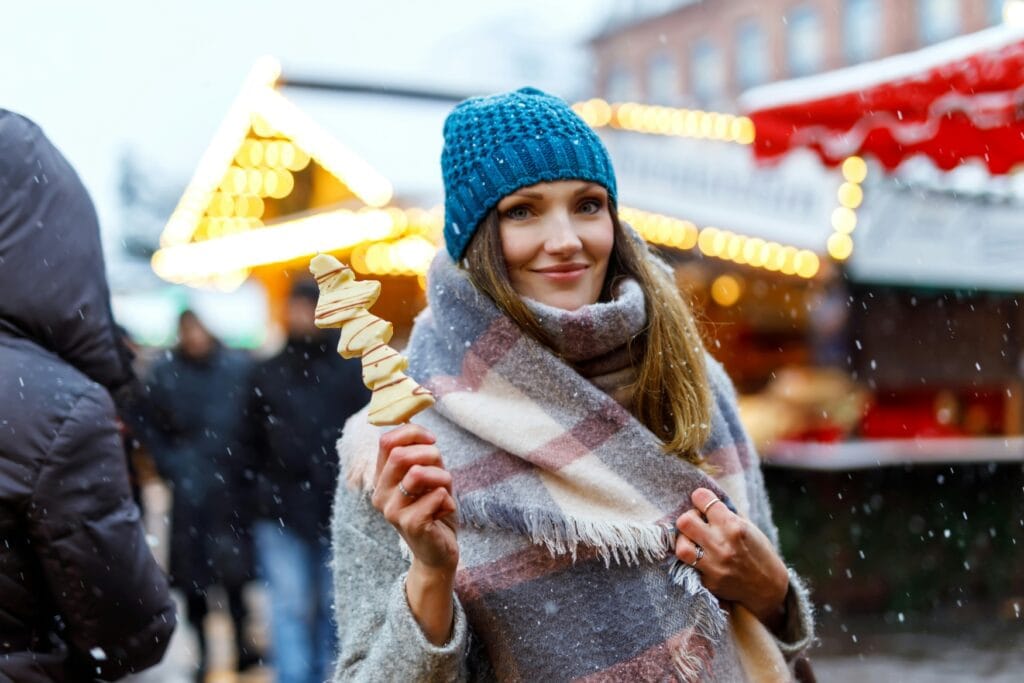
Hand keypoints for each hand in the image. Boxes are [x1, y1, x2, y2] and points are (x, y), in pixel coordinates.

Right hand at [372, 424, 457, 643]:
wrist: (439, 551)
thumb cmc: (434, 508)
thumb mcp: (428, 475)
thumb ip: (421, 453)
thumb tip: (413, 423)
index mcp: (381, 479)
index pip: (386, 441)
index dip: (412, 433)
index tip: (432, 441)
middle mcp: (380, 494)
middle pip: (400, 455)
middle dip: (430, 454)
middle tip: (442, 468)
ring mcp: (392, 511)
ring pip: (419, 473)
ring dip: (442, 477)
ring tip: (444, 491)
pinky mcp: (410, 525)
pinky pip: (437, 495)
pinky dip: (448, 499)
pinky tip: (443, 512)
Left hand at [675, 488, 788, 625]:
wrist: (768, 588)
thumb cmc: (759, 552)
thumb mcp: (748, 527)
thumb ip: (726, 514)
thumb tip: (704, 501)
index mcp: (733, 525)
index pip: (701, 499)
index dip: (699, 498)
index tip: (701, 502)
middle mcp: (721, 544)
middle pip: (685, 521)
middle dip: (688, 518)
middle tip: (697, 523)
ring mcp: (713, 565)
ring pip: (681, 547)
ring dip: (685, 541)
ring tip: (694, 542)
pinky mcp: (708, 582)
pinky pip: (689, 566)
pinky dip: (692, 560)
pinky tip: (701, 558)